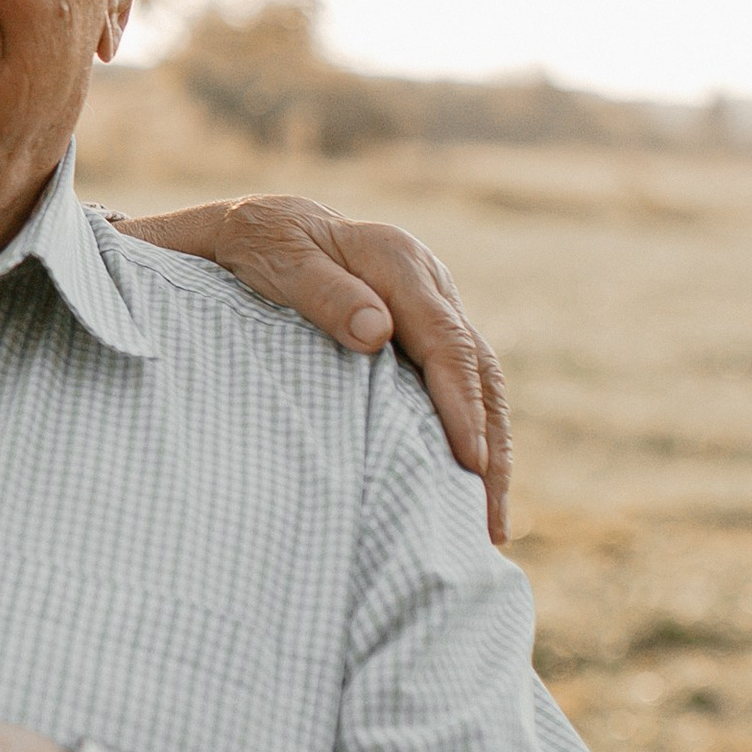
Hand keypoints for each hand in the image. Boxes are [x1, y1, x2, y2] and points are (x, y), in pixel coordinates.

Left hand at [110, 197, 511, 542]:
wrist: (259, 226)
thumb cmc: (260, 243)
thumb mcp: (277, 259)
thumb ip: (322, 292)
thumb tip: (376, 333)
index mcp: (397, 262)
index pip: (444, 341)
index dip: (461, 404)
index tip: (471, 461)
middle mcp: (428, 282)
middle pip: (478, 368)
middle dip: (492, 445)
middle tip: (489, 522)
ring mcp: (432, 307)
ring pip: (479, 382)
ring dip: (491, 450)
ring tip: (489, 525)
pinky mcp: (422, 333)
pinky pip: (458, 385)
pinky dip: (469, 432)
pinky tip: (465, 485)